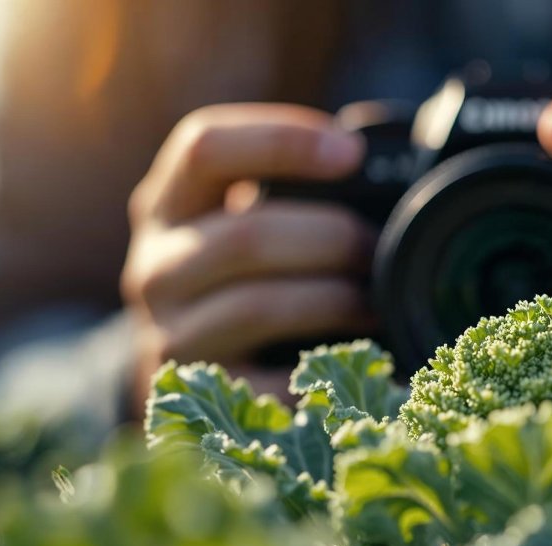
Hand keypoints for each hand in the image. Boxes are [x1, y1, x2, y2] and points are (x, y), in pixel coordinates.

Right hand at [122, 103, 377, 408]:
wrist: (184, 369)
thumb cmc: (237, 280)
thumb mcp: (243, 222)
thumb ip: (289, 191)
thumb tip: (396, 174)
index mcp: (166, 204)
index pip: (204, 147)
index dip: (281, 139)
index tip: (352, 152)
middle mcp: (154, 266)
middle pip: (248, 236)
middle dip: (333, 239)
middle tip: (381, 248)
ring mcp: (167, 335)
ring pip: (259, 306)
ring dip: (335, 300)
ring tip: (377, 302)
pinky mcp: (196, 399)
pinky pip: (271, 382)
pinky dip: (324, 371)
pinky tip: (360, 363)